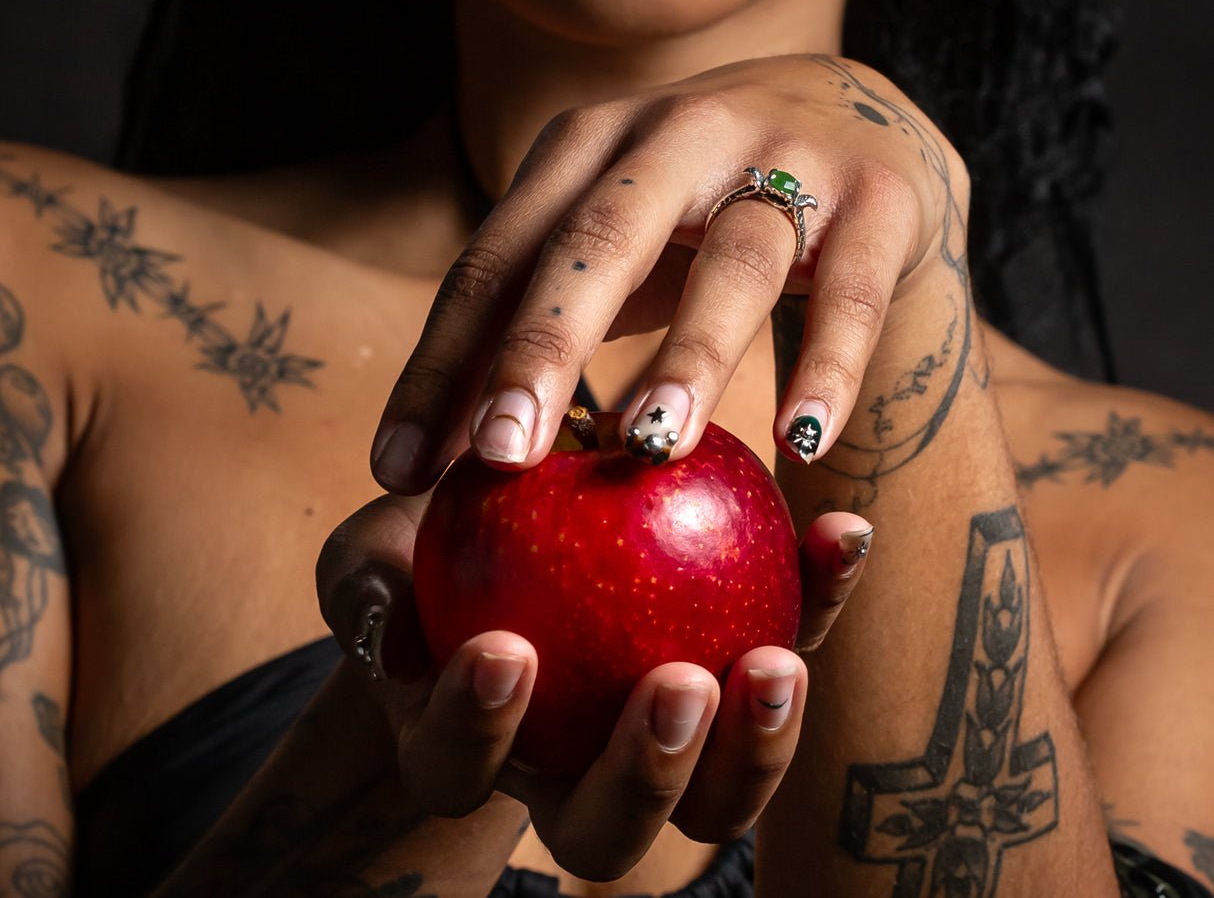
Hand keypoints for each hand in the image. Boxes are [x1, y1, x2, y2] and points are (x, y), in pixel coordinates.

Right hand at [316, 497, 871, 880]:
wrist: (506, 515)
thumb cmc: (422, 550)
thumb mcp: (371, 556)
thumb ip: (366, 592)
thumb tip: (383, 630)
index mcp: (473, 748)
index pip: (464, 771)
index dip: (479, 732)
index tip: (503, 653)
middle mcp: (568, 769)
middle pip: (610, 831)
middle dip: (650, 776)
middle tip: (679, 685)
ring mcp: (662, 732)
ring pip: (718, 788)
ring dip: (760, 740)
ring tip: (778, 660)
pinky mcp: (734, 664)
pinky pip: (787, 643)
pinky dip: (821, 599)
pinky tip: (844, 532)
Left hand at [370, 55, 966, 492]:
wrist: (849, 108)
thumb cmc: (696, 204)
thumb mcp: (611, 240)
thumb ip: (541, 323)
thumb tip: (454, 455)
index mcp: (585, 147)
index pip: (494, 258)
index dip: (440, 363)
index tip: (394, 470)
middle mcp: (674, 134)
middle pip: (597, 241)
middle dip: (541, 346)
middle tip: (499, 456)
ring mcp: (784, 156)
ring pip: (732, 260)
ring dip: (689, 355)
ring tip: (649, 447)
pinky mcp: (875, 198)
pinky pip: (851, 290)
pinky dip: (828, 363)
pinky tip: (802, 441)